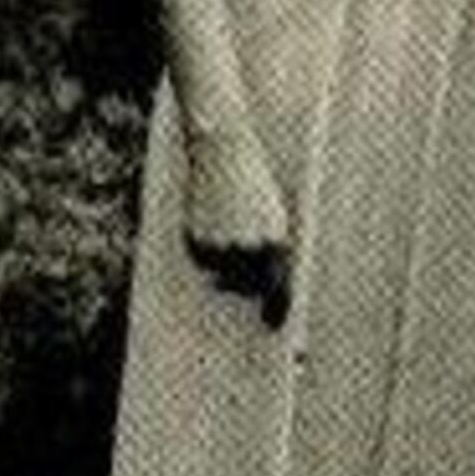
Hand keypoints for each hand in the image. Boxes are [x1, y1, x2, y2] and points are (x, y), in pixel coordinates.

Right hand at [181, 120, 293, 327]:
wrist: (226, 149)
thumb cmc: (256, 180)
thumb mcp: (273, 213)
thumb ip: (271, 247)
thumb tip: (263, 283)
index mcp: (276, 241)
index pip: (278, 288)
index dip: (276, 310)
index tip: (274, 327)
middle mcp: (249, 248)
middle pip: (246, 287)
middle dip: (243, 286)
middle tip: (234, 278)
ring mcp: (220, 244)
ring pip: (220, 275)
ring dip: (223, 267)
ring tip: (224, 234)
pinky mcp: (196, 237)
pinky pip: (200, 259)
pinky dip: (205, 250)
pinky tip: (209, 225)